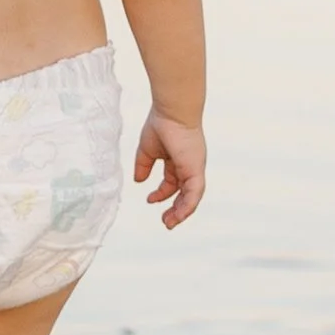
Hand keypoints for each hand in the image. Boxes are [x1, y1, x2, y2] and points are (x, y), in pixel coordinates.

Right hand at [133, 109, 205, 226]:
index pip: (171, 183)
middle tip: (166, 222)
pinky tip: (179, 216)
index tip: (149, 199)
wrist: (172, 111)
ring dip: (181, 212)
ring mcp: (194, 169)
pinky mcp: (196, 170)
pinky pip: (195, 193)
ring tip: (170, 223)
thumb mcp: (147, 150)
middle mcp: (188, 166)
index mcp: (177, 161)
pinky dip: (188, 206)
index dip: (161, 194)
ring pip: (191, 197)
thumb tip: (138, 181)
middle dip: (175, 209)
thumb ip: (143, 166)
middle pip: (183, 193)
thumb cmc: (161, 124)